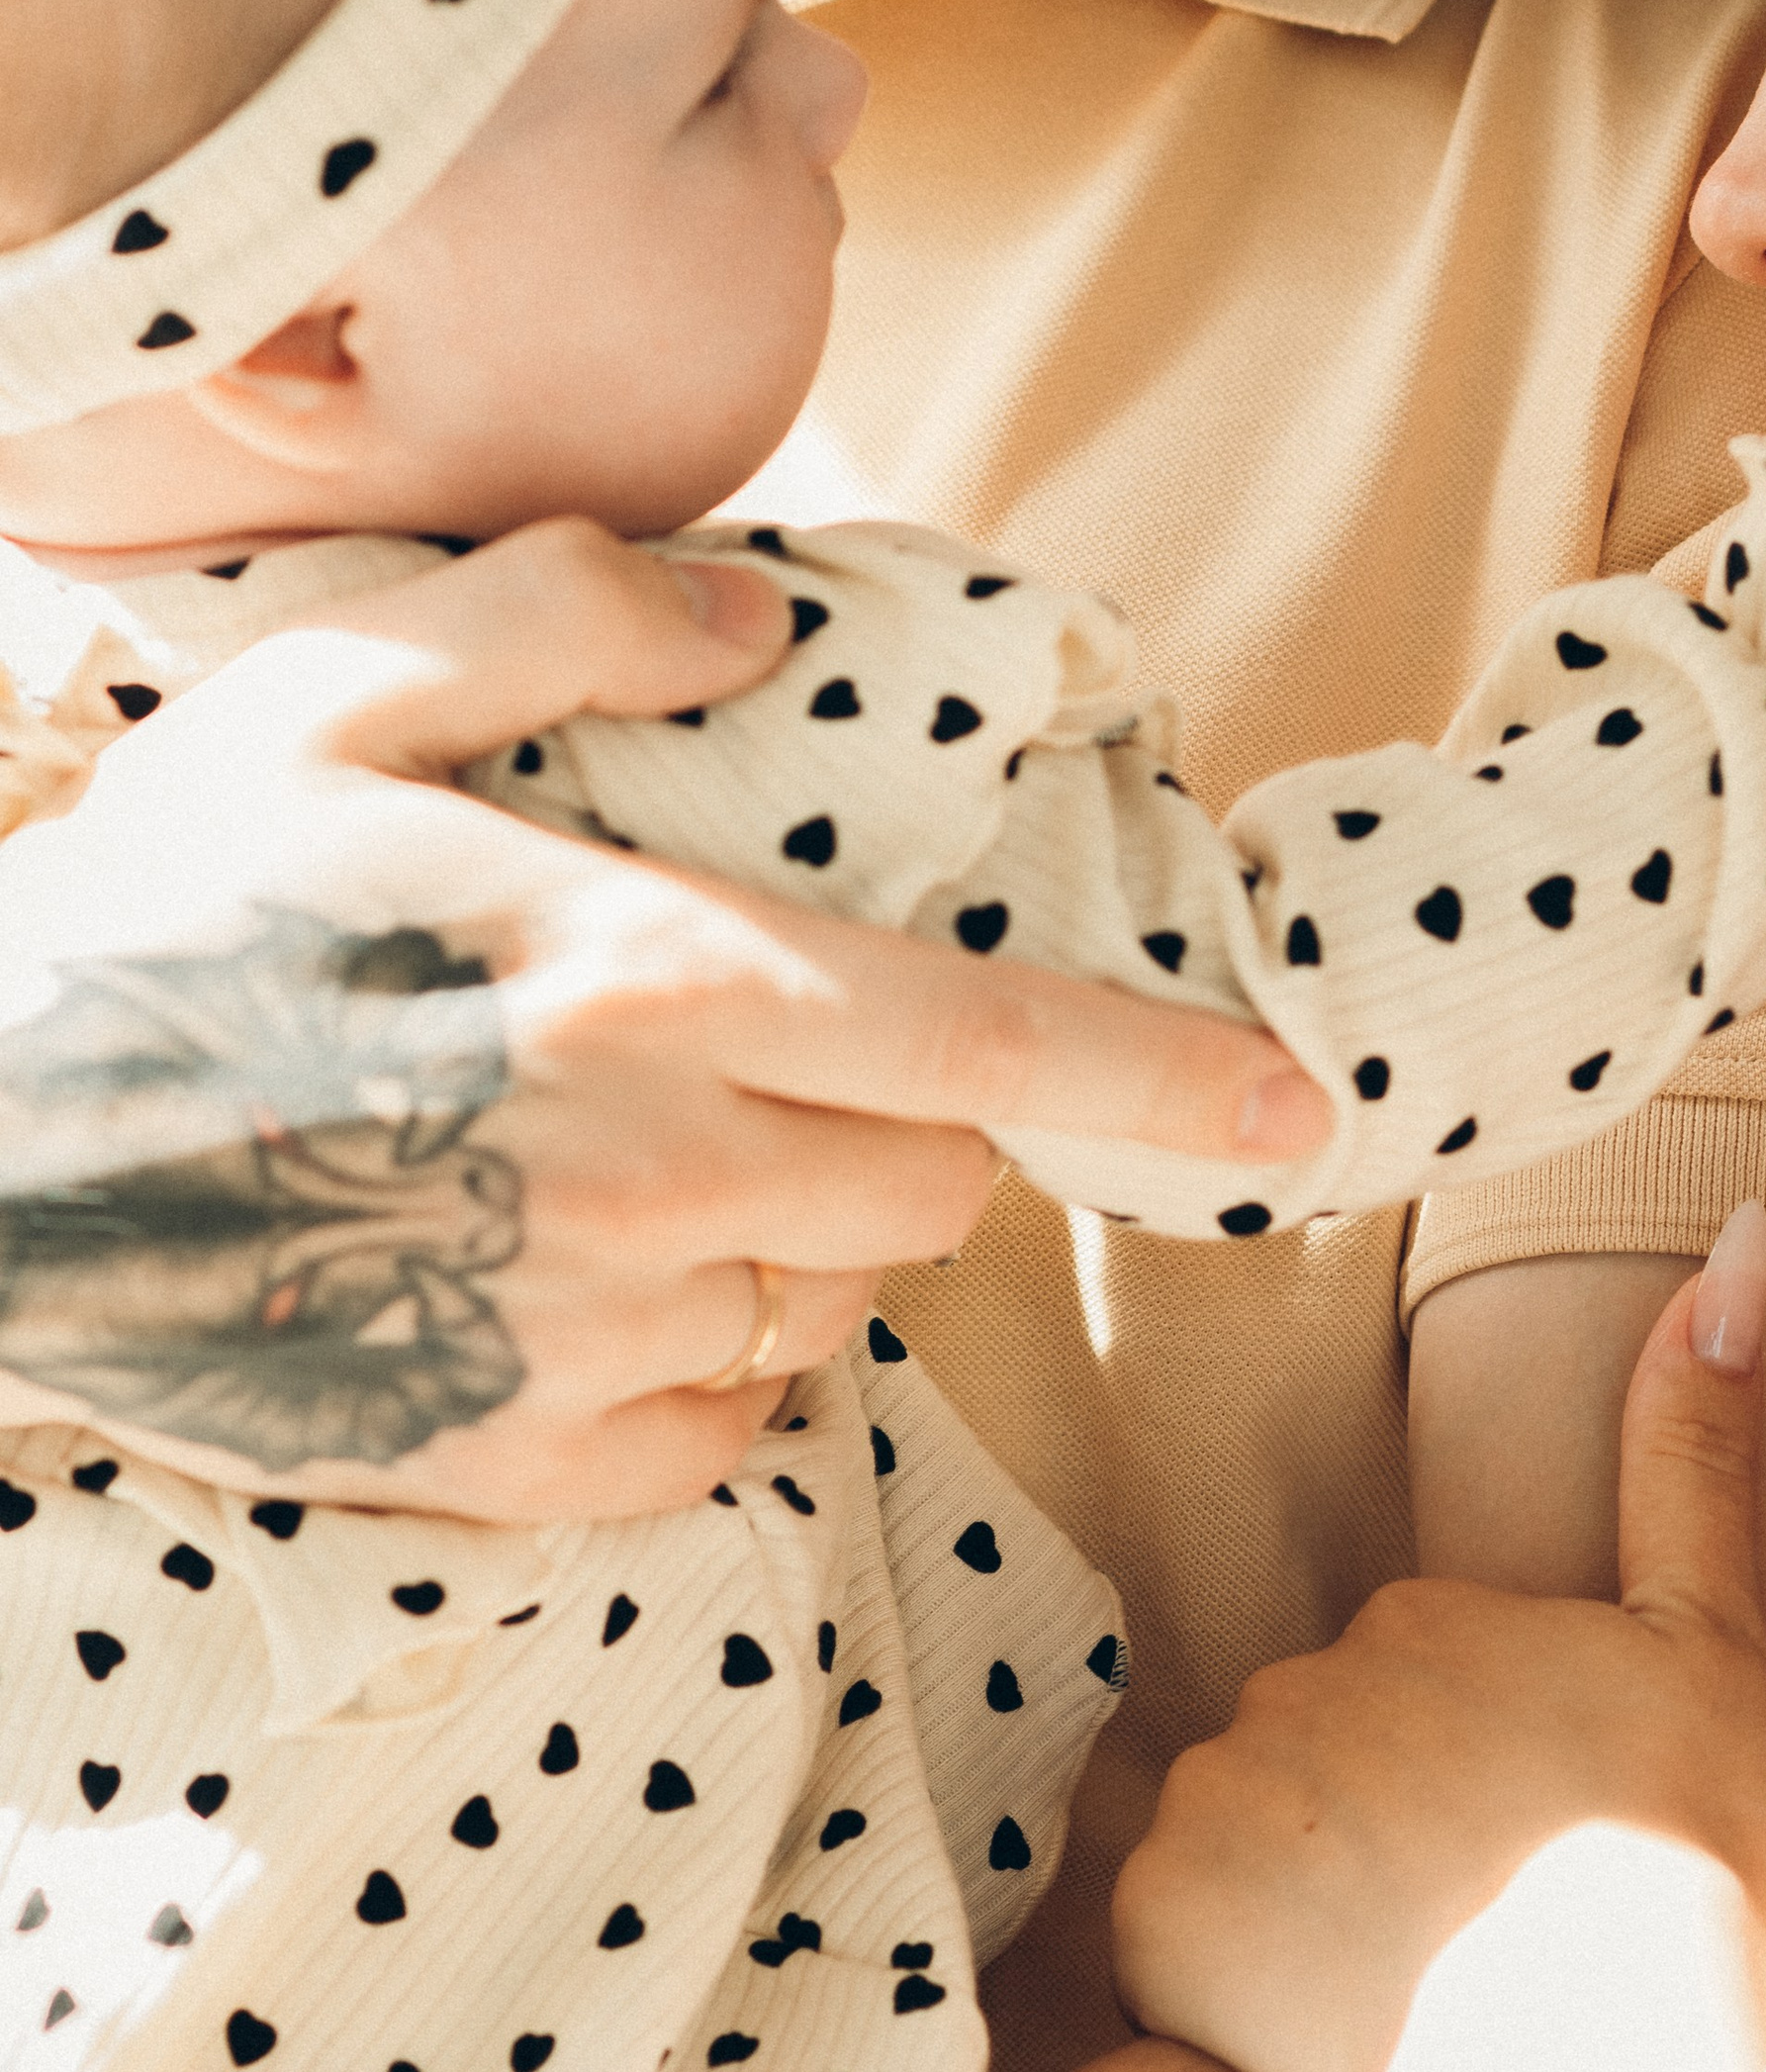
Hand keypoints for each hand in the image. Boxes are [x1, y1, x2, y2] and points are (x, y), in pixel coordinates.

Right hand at [0, 521, 1325, 1516]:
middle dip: (919, 1130)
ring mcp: (584, 1337)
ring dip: (808, 1244)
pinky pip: (714, 1441)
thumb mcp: (340, 686)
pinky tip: (596, 1277)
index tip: (1297, 1107)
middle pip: (931, 1192)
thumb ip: (572, 612)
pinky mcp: (505, 1458)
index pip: (982, 1046)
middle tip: (780, 1054)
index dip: (1161, 1078)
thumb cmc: (162, 903)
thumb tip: (755, 615)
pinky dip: (707, 1372)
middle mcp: (656, 1173)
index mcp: (653, 978)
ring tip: (660, 1156)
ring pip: (833, 1317)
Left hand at [1113, 1204, 1765, 2071]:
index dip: (1482, 1769)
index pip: (1413, 1681)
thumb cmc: (1687, 1880)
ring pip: (1252, 1834)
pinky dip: (1237, 1975)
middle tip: (1488, 1918)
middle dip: (1391, 1824)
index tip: (1545, 1837)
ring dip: (1314, 1896)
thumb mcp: (1715, 1647)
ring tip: (1418, 1978)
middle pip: (1326, 1750)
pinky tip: (1329, 2014)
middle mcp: (1300, 1682)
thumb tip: (1736, 1232)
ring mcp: (1219, 1797)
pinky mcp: (1160, 1918)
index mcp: (1420, 1616)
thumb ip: (1695, 1447)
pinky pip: (1179, 1932)